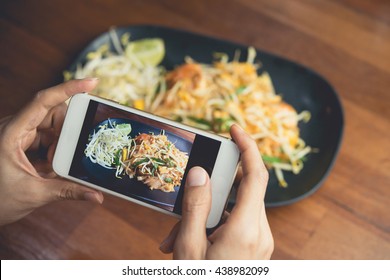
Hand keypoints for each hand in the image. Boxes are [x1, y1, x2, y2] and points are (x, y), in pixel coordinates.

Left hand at [0, 79, 103, 225]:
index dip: (68, 89)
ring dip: (61, 143)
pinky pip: (47, 138)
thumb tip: (96, 195)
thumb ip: (67, 191)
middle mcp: (15, 128)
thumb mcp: (34, 194)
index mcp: (11, 134)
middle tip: (70, 152)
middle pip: (52, 113)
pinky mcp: (22, 143)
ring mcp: (18, 135)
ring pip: (52, 127)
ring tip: (55, 165)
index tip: (91, 83)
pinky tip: (51, 167)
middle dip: (67, 130)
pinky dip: (55, 151)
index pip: (43, 101)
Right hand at [159, 124, 273, 258]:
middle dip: (213, 188)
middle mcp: (259, 233)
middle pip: (242, 191)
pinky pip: (238, 223)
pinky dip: (215, 224)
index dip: (247, 147)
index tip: (234, 129)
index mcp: (245, 231)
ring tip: (180, 232)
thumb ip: (195, 207)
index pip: (255, 176)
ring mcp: (260, 241)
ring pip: (237, 208)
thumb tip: (199, 173)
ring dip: (209, 212)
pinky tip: (193, 238)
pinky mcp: (255, 246)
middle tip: (188, 193)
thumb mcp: (189, 246)